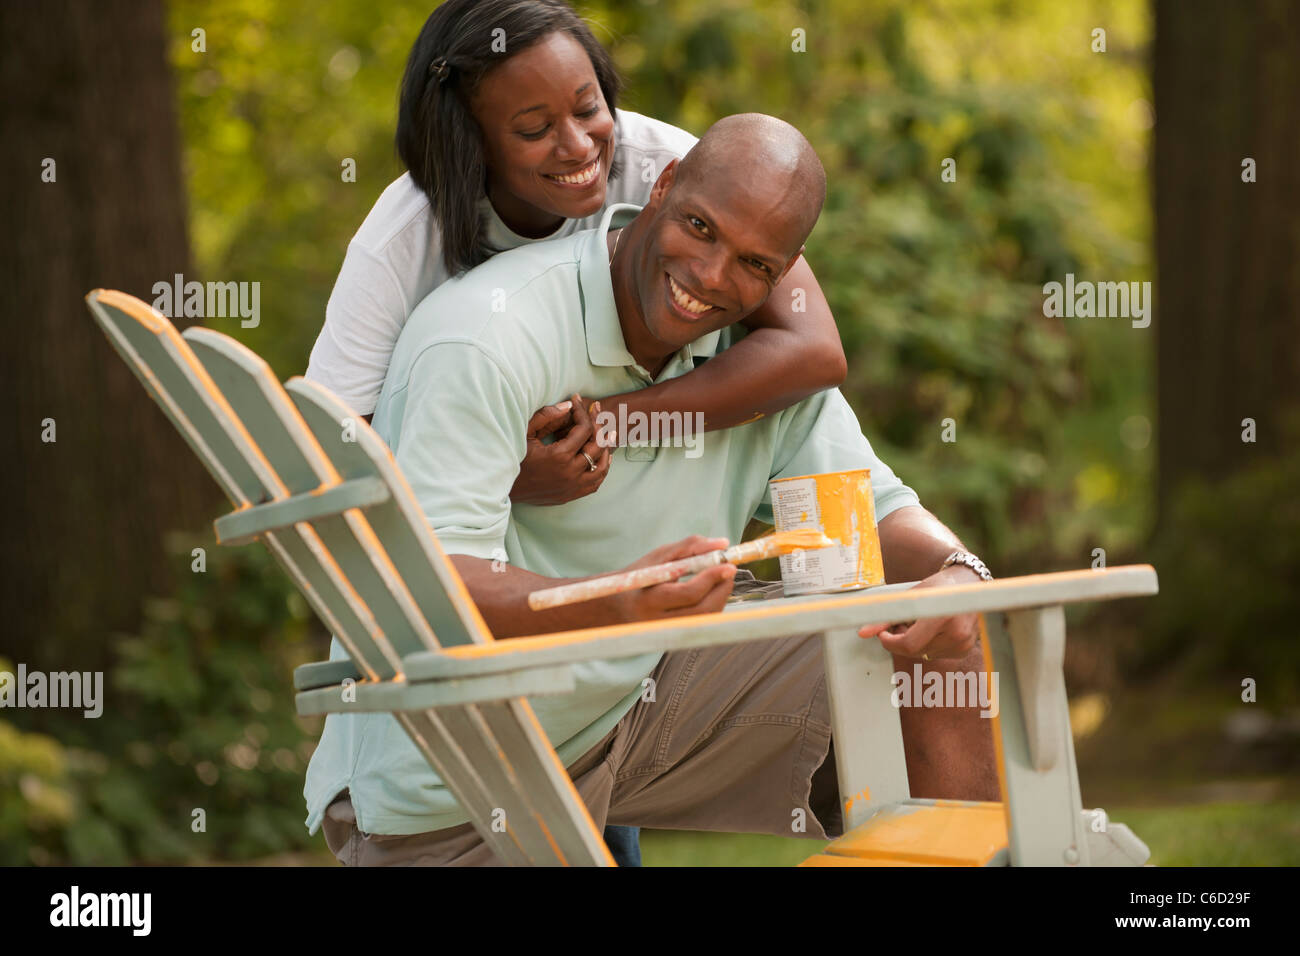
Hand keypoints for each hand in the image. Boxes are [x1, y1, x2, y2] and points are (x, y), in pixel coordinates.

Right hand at [509, 393, 613, 505]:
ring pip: (601, 466)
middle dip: (599, 424)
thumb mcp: (525, 433)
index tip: (579, 401)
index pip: (584, 429)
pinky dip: (602, 469)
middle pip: (597, 445)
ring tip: (607, 433)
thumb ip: (547, 417)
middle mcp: (570, 472)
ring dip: (606, 448)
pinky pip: (595, 483)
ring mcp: (572, 486)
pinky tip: (604, 458)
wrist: (505, 489)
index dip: (583, 412)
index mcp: (559, 455)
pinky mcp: (571, 495)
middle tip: (597, 410)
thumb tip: (569, 405)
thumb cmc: (513, 458)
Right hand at [613, 535, 735, 622]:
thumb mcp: (659, 556)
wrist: (618, 607)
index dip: (711, 578)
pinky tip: (712, 590)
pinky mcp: (678, 635)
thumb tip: (723, 543)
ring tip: (721, 577)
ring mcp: (670, 632)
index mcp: (650, 599)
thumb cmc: (640, 576)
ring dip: (721, 596)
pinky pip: (704, 621)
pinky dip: (714, 604)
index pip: (689, 593)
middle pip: (703, 609)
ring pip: (707, 618)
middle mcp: (660, 620)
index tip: (728, 564)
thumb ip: (690, 546)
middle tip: (729, 570)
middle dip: (722, 588)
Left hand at [857, 565, 982, 659]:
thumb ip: (886, 616)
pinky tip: (931, 629)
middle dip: (900, 641)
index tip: (882, 634)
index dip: (890, 642)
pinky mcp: (966, 649)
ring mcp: (963, 643)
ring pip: (924, 654)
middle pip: (915, 651)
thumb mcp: (911, 596)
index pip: (909, 644)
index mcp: (942, 617)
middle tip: (900, 624)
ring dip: (914, 643)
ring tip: (916, 623)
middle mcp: (956, 633)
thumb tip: (862, 633)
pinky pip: (936, 654)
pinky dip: (927, 645)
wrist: (970, 583)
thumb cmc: (938, 586)